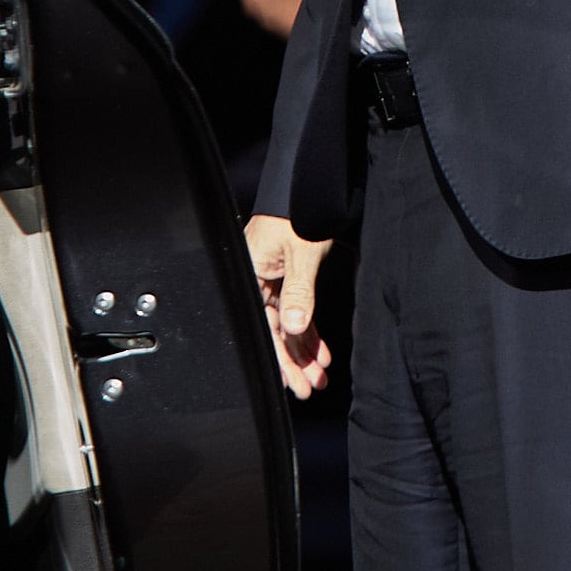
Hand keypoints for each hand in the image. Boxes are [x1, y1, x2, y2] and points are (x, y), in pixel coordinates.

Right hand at [246, 214, 333, 397]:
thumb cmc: (299, 210)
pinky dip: (308, 331)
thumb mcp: (301, 253)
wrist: (308, 183)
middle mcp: (257, 282)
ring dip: (303, 351)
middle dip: (294, 362)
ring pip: (287, 325)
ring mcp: (271, 280)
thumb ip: (298, 292)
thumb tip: (295, 328)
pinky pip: (295, 311)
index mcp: (249, 276)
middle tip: (310, 388)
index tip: (295, 384)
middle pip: (274, 332)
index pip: (264, 328)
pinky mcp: (285, 277)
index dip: (281, 359)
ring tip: (319, 375)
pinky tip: (320, 351)